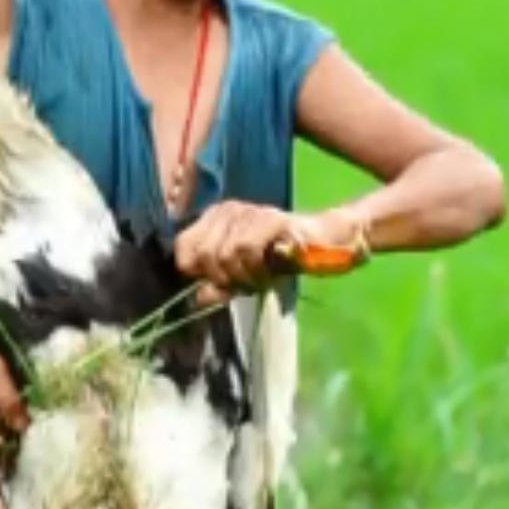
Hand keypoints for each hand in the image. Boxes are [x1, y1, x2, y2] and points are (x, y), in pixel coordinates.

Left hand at [173, 203, 370, 306]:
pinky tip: (270, 271)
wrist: (325, 242)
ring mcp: (249, 211)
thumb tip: (198, 299)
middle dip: (224, 278)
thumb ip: (219, 285)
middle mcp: (228, 209)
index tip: (221, 283)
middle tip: (247, 283)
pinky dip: (256, 268)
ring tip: (262, 278)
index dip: (197, 273)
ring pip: (223, 254)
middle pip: (203, 255)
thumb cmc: (279, 259)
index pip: (182, 248)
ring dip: (244, 276)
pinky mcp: (270, 218)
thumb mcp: (243, 277)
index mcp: (214, 218)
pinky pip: (246, 249)